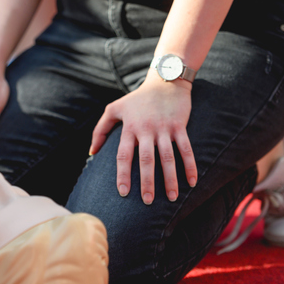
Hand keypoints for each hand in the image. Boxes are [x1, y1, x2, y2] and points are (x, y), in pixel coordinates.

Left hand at [89, 72, 197, 203]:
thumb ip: (100, 130)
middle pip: (146, 160)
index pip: (124, 155)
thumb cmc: (136, 99)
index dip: (123, 174)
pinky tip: (192, 182)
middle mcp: (146, 129)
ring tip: (171, 198)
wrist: (164, 81)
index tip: (123, 193)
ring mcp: (164, 128)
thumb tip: (91, 152)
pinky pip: (186, 149)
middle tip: (147, 202)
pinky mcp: (180, 126)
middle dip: (147, 182)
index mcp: (129, 128)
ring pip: (168, 158)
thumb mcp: (114, 109)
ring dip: (170, 179)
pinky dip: (190, 165)